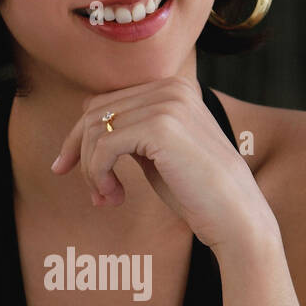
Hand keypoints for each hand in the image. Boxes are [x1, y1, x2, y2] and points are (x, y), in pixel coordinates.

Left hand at [51, 75, 279, 255]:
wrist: (236, 217)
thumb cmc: (197, 193)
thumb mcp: (157, 154)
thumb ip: (130, 135)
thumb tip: (83, 131)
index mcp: (173, 89)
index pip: (105, 103)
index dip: (80, 137)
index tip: (70, 169)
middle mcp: (171, 88)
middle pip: (95, 112)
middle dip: (82, 154)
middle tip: (95, 194)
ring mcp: (167, 104)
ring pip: (95, 130)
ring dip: (92, 171)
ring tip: (108, 198)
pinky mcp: (160, 127)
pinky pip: (104, 147)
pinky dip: (98, 174)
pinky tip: (115, 197)